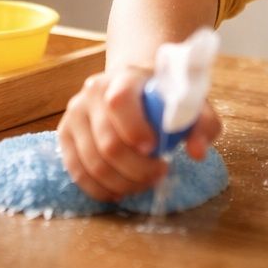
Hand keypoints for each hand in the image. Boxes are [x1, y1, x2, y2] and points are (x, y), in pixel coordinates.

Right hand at [57, 68, 222, 201]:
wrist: (133, 88)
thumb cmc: (163, 100)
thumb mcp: (191, 105)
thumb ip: (202, 124)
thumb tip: (197, 152)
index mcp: (124, 78)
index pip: (120, 102)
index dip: (136, 130)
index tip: (157, 150)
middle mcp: (92, 92)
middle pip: (108, 143)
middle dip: (137, 169)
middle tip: (159, 174)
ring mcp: (75, 114)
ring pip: (93, 163)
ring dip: (122, 182)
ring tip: (143, 183)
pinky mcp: (65, 135)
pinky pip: (77, 172)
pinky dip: (100, 189)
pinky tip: (120, 190)